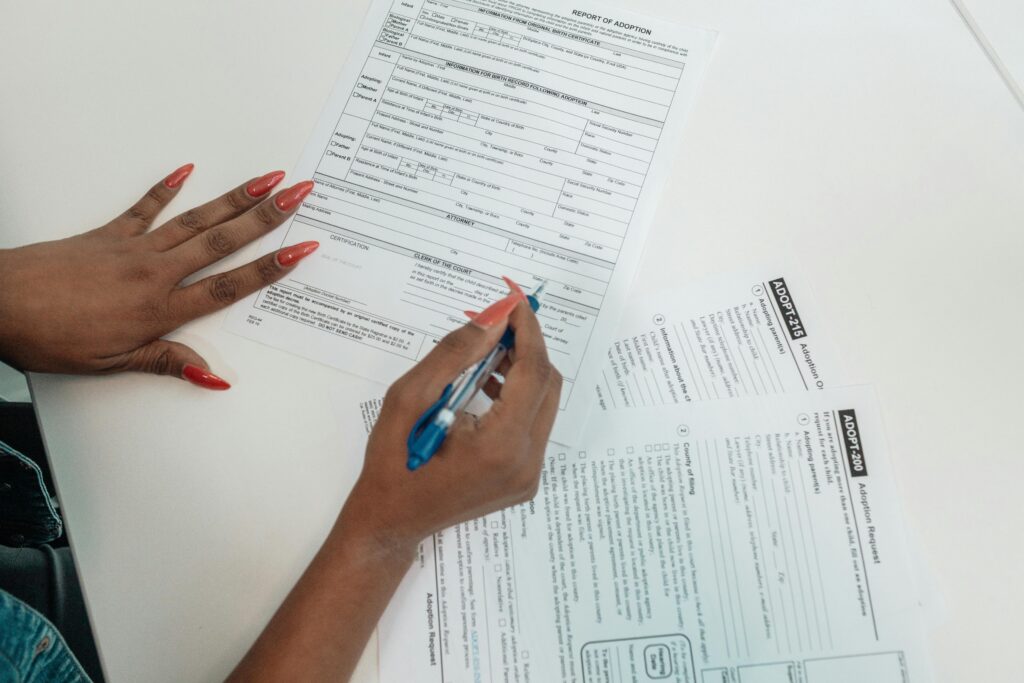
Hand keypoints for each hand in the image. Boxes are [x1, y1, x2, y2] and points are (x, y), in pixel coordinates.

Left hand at [0, 164, 318, 388]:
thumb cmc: (50, 337)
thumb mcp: (111, 365)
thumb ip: (165, 362)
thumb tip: (212, 375)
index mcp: (159, 309)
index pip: (228, 285)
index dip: (269, 267)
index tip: (301, 248)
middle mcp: (155, 272)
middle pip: (223, 241)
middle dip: (267, 216)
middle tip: (300, 193)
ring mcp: (133, 248)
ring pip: (196, 219)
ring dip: (234, 198)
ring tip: (266, 179)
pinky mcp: (108, 234)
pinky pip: (145, 207)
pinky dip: (167, 188)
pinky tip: (187, 171)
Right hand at [340, 288, 561, 553]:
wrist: (390, 524)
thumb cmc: (391, 463)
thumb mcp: (408, 399)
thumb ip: (454, 354)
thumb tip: (493, 319)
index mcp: (499, 445)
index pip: (533, 372)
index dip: (527, 331)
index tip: (513, 301)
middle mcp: (525, 463)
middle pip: (547, 386)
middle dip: (526, 347)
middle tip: (495, 325)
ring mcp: (529, 475)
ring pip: (544, 404)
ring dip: (522, 372)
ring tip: (486, 355)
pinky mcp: (525, 479)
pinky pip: (533, 425)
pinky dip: (518, 398)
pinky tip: (488, 386)